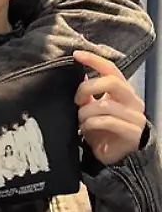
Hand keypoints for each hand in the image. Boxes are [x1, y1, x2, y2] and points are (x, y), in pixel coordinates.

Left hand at [74, 50, 146, 164]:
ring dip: (85, 112)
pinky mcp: (132, 133)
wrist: (116, 156)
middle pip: (111, 82)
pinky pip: (107, 122)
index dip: (94, 60)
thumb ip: (89, 93)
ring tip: (80, 120)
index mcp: (123, 91)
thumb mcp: (92, 108)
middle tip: (76, 101)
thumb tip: (80, 74)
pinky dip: (90, 124)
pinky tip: (86, 129)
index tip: (76, 55)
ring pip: (104, 105)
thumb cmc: (103, 129)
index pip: (112, 69)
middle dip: (87, 89)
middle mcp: (132, 101)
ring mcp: (134, 117)